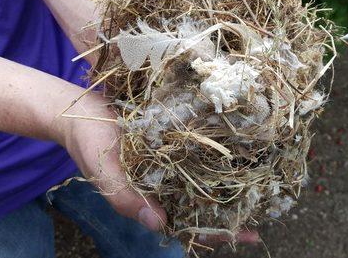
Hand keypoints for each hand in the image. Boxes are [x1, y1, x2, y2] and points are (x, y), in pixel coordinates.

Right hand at [57, 93, 259, 243]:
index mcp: (152, 199)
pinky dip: (216, 156)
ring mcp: (170, 162)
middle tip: (267, 210)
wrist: (80, 112)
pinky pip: (197, 153)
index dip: (218, 232)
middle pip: (204, 205)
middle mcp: (165, 183)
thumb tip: (160, 224)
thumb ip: (128, 199)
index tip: (249, 234)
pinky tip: (240, 151)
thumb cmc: (89, 144)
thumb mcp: (105, 173)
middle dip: (233, 210)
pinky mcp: (172, 140)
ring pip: (204, 180)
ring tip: (263, 183)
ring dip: (230, 183)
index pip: (189, 224)